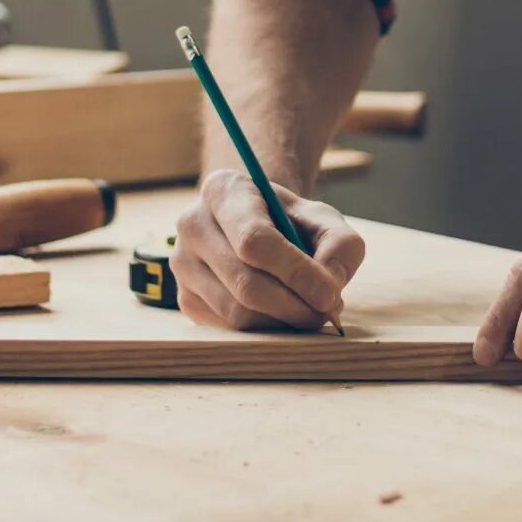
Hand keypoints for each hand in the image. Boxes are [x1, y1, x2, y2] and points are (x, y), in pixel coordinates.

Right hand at [172, 169, 364, 331]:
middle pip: (245, 283)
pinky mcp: (185, 298)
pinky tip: (282, 314)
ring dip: (283, 322)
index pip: (254, 240)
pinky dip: (264, 330)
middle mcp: (192, 225)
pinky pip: (228, 329)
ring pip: (237, 313)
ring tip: (310, 311)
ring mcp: (182, 264)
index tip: (330, 295)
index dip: (296, 272)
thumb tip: (330, 283)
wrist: (254, 226)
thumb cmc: (290, 221)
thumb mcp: (323, 219)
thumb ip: (339, 244)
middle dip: (295, 306)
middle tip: (328, 313)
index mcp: (223, 191)